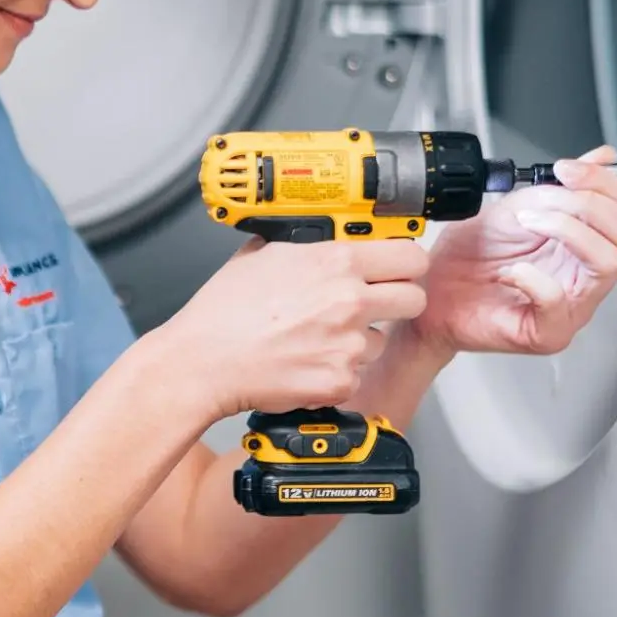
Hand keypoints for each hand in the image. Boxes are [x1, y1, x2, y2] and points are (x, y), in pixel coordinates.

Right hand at [159, 235, 429, 421]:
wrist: (202, 362)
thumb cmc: (222, 313)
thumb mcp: (259, 254)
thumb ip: (300, 244)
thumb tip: (314, 235)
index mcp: (334, 262)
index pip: (409, 255)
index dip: (405, 263)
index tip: (395, 268)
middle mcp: (349, 301)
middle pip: (414, 299)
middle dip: (397, 300)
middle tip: (373, 304)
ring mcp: (348, 344)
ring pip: (380, 341)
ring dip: (358, 340)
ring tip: (316, 338)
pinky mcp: (340, 381)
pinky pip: (354, 374)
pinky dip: (334, 372)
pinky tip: (304, 362)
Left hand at [412, 144, 616, 356]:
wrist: (432, 289)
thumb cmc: (471, 258)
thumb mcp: (517, 206)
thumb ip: (561, 185)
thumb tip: (603, 156)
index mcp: (586, 245)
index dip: (607, 184)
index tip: (567, 168)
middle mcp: (586, 277)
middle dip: (593, 204)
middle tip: (550, 195)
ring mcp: (572, 307)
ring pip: (610, 263)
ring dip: (567, 230)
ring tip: (528, 224)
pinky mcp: (546, 332)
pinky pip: (559, 302)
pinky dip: (534, 277)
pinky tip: (512, 270)